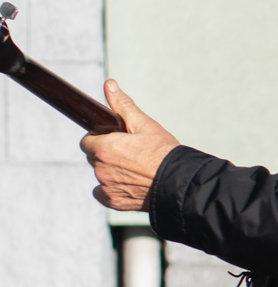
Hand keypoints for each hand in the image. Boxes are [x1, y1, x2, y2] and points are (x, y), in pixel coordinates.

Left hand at [80, 81, 177, 211]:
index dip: (102, 139)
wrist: (180, 183)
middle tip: (131, 155)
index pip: (88, 141)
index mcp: (104, 147)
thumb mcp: (145, 125)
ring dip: (112, 172)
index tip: (117, 141)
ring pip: (101, 176)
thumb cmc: (164, 152)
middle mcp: (100, 168)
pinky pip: (105, 194)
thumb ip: (123, 105)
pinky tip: (132, 185)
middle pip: (94, 158)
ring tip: (136, 171)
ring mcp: (106, 187)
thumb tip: (109, 85)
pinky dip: (114, 190)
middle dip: (107, 155)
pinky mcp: (113, 202)